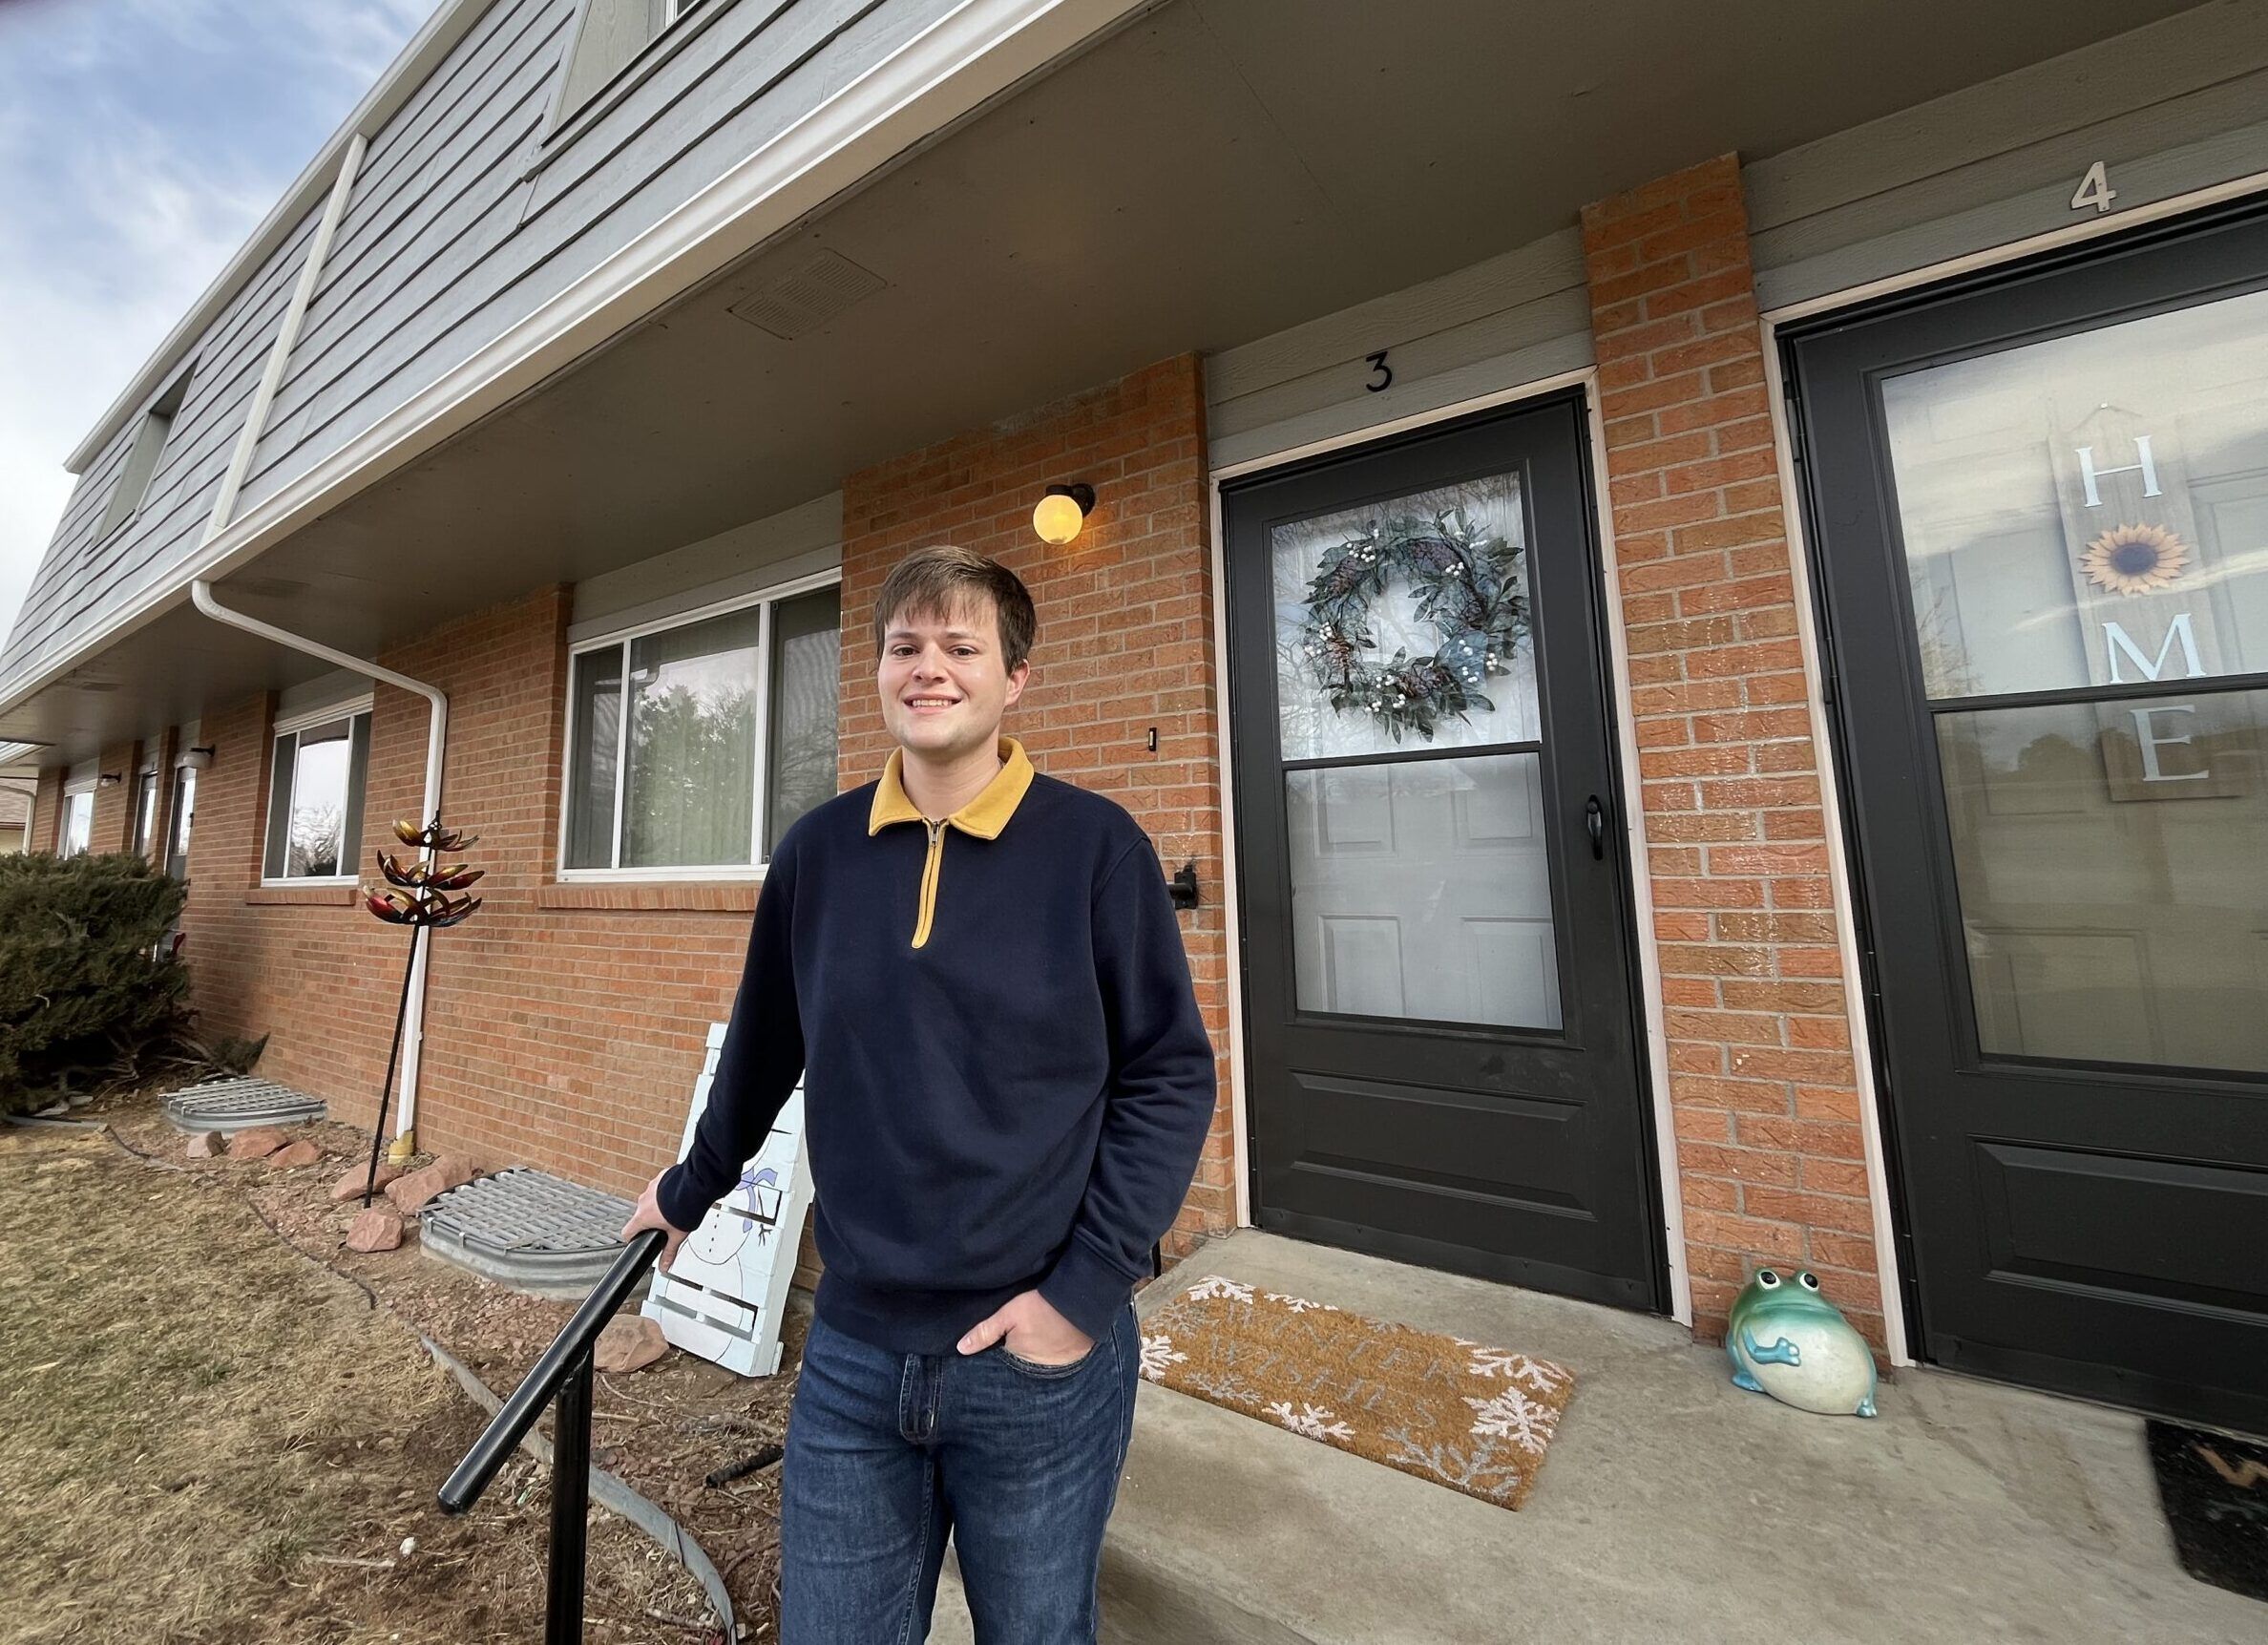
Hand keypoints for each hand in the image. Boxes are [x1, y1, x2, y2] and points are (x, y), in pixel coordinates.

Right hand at [618, 1173, 690, 1274]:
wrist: (695, 1187)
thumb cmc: (685, 1210)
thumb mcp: (677, 1236)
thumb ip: (669, 1252)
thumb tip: (664, 1267)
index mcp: (643, 1217)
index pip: (627, 1232)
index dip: (632, 1238)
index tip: (637, 1239)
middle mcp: (643, 1201)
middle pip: (641, 1215)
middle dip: (652, 1220)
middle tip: (666, 1224)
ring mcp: (651, 1188)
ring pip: (651, 1200)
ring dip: (659, 1204)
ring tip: (675, 1209)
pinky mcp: (660, 1178)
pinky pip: (659, 1187)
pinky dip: (665, 1192)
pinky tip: (677, 1196)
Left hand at [957, 1290, 1093, 1364]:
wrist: (1080, 1306)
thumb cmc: (1041, 1307)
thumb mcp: (1009, 1314)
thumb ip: (985, 1331)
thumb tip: (961, 1349)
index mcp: (1016, 1355)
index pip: (1005, 1351)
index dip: (1006, 1338)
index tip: (1011, 1327)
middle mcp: (1034, 1365)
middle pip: (1022, 1354)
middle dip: (1023, 1343)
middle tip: (1030, 1324)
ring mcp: (1054, 1364)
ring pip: (1040, 1356)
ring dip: (1040, 1346)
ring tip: (1044, 1327)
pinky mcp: (1071, 1359)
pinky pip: (1058, 1356)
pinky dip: (1057, 1347)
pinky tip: (1059, 1333)